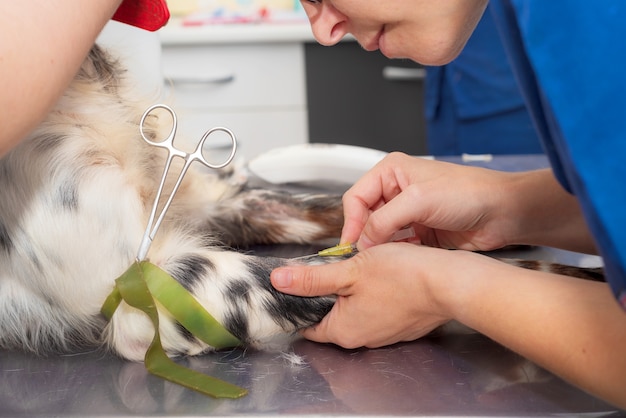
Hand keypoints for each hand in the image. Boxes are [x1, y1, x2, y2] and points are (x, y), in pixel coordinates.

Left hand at [272, 243, 454, 348]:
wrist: (449, 283)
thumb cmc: (402, 275)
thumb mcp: (349, 271)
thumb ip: (311, 279)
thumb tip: (278, 280)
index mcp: (343, 331)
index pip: (308, 324)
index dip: (300, 302)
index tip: (301, 282)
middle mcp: (363, 338)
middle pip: (331, 317)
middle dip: (328, 293)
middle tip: (334, 266)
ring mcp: (385, 334)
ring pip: (356, 311)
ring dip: (352, 292)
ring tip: (360, 267)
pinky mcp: (403, 325)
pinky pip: (378, 311)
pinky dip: (374, 295)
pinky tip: (383, 275)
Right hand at [340, 152, 521, 251]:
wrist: (503, 212)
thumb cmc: (469, 193)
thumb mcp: (419, 201)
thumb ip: (385, 220)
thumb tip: (362, 241)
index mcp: (391, 171)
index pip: (356, 198)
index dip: (351, 222)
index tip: (351, 245)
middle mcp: (396, 190)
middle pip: (365, 217)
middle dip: (364, 236)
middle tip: (363, 257)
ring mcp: (408, 212)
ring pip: (379, 233)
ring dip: (380, 246)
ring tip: (381, 260)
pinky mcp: (419, 231)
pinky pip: (396, 245)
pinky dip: (395, 253)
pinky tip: (399, 261)